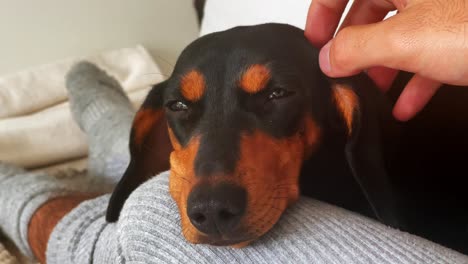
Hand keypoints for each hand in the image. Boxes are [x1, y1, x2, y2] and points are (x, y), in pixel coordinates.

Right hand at [305, 0, 467, 120]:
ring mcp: (439, 13)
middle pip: (369, 13)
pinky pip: (424, 56)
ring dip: (380, 67)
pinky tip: (404, 105)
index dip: (320, 14)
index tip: (314, 41)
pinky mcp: (458, 37)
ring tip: (368, 91)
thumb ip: (356, 48)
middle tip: (339, 70)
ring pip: (396, 37)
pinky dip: (411, 80)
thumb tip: (328, 57)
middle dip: (352, 46)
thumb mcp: (403, 41)